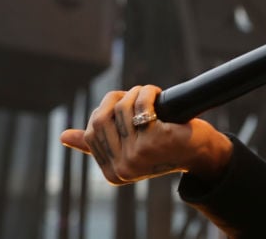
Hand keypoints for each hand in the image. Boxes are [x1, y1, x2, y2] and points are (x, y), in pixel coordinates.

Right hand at [59, 85, 232, 184]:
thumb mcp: (131, 145)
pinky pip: (142, 107)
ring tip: (150, 95)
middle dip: (118, 99)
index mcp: (113, 172)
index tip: (121, 103)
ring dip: (136, 94)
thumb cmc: (166, 144)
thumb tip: (64, 136)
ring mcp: (137, 156)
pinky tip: (158, 96)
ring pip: (121, 110)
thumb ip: (100, 143)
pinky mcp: (154, 140)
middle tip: (137, 94)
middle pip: (102, 119)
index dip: (104, 111)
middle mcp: (122, 168)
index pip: (91, 133)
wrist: (202, 149)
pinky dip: (148, 94)